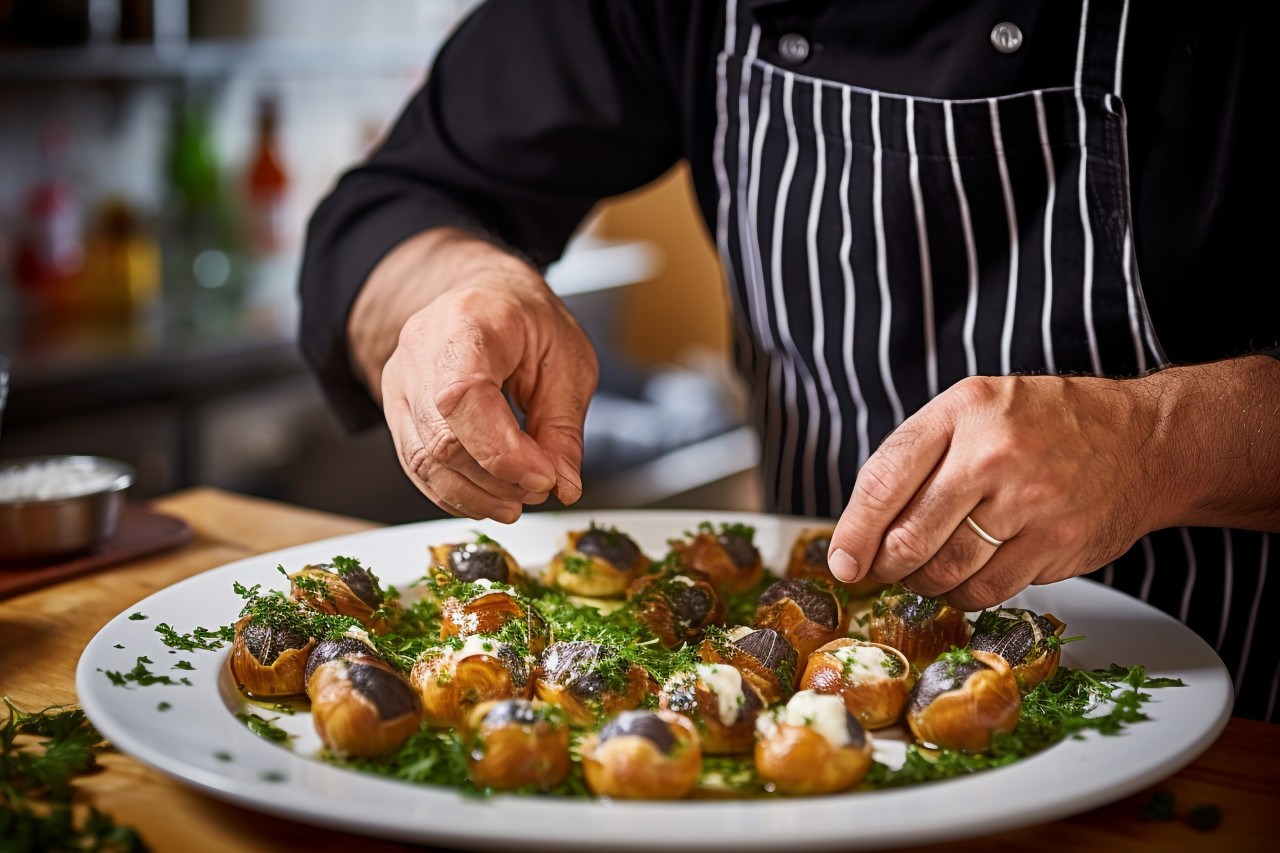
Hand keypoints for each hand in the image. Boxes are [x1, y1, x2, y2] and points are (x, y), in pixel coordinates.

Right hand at [349, 229, 597, 521]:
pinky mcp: (397, 407)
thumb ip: (564, 428)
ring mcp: (400, 379)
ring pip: (422, 459)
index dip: (503, 453)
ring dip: (475, 494)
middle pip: (442, 439)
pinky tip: (488, 497)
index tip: (544, 477)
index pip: (465, 400)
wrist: (488, 297)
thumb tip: (563, 485)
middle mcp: (421, 350)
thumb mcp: (568, 362)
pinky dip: (454, 491)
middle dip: (497, 479)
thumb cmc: (527, 319)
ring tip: (518, 500)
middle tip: (542, 486)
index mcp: (468, 323)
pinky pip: (416, 464)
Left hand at [825, 374, 1161, 609]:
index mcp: (961, 413)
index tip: (842, 561)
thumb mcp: (972, 409)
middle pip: (910, 537)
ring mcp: (1030, 502)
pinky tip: (967, 576)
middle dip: (885, 566)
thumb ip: (917, 457)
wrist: (1142, 440)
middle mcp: (994, 454)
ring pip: (945, 572)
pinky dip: (965, 594)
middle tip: (880, 571)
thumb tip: (859, 529)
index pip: (883, 480)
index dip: (853, 531)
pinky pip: (988, 590)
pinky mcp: (1058, 544)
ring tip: (926, 570)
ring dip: (923, 583)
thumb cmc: (1044, 425)